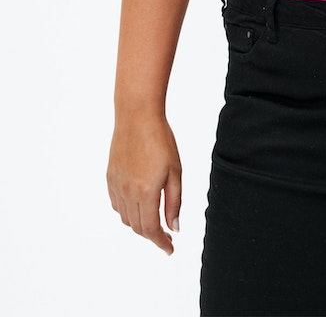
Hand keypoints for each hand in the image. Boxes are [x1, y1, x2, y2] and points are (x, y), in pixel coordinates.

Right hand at [107, 115, 181, 253]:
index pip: (151, 229)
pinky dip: (127, 212)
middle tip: (166, 235)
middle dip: (152, 235)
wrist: (137, 117)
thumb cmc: (160, 140)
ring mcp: (116, 186)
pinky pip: (117, 205)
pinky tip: (138, 204)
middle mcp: (127, 193)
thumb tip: (174, 227)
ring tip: (154, 219)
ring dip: (140, 224)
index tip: (170, 249)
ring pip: (126, 218)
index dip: (161, 243)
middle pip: (138, 227)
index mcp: (146, 192)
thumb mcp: (175, 171)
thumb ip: (174, 202)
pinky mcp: (110, 178)